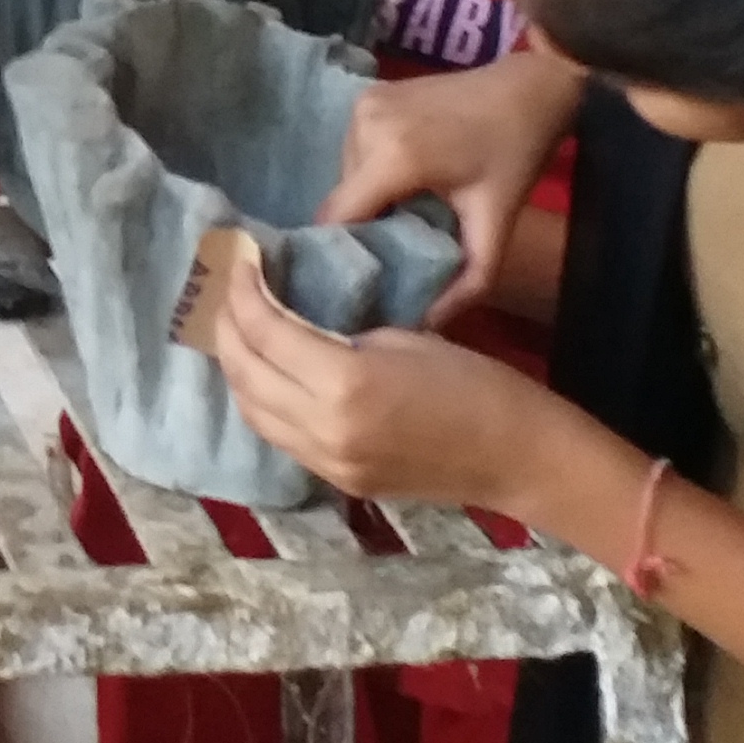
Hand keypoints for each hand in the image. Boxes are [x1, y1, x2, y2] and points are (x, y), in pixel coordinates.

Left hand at [204, 267, 605, 518]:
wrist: (516, 458)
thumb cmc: (475, 383)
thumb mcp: (404, 337)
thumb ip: (340, 332)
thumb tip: (295, 315)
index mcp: (344, 384)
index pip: (265, 332)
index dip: (243, 291)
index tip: (241, 259)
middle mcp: (322, 430)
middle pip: (244, 375)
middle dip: (226, 327)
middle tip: (229, 289)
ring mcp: (327, 464)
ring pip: (252, 413)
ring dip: (237, 368)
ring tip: (239, 327)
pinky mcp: (338, 483)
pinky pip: (280, 438)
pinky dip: (262, 400)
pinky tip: (268, 373)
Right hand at [322, 50, 589, 323]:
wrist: (529, 87)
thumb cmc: (516, 153)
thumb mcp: (497, 224)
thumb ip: (467, 282)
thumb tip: (427, 326)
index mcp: (393, 155)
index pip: (336, 218)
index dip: (341, 253)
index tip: (359, 279)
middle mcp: (365, 124)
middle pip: (341, 200)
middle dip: (365, 229)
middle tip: (398, 250)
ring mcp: (363, 105)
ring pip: (345, 176)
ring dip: (370, 200)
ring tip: (409, 213)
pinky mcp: (366, 96)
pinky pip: (354, 152)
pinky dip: (374, 173)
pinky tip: (409, 181)